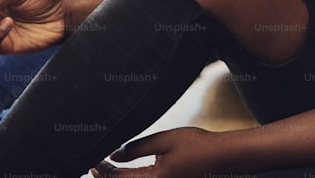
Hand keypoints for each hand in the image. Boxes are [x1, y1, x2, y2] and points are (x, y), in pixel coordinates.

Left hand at [91, 128, 220, 177]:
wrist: (221, 157)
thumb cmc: (197, 146)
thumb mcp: (165, 141)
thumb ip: (136, 149)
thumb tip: (113, 155)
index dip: (100, 169)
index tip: (92, 157)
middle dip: (105, 176)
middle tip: (94, 162)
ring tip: (105, 165)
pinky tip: (124, 168)